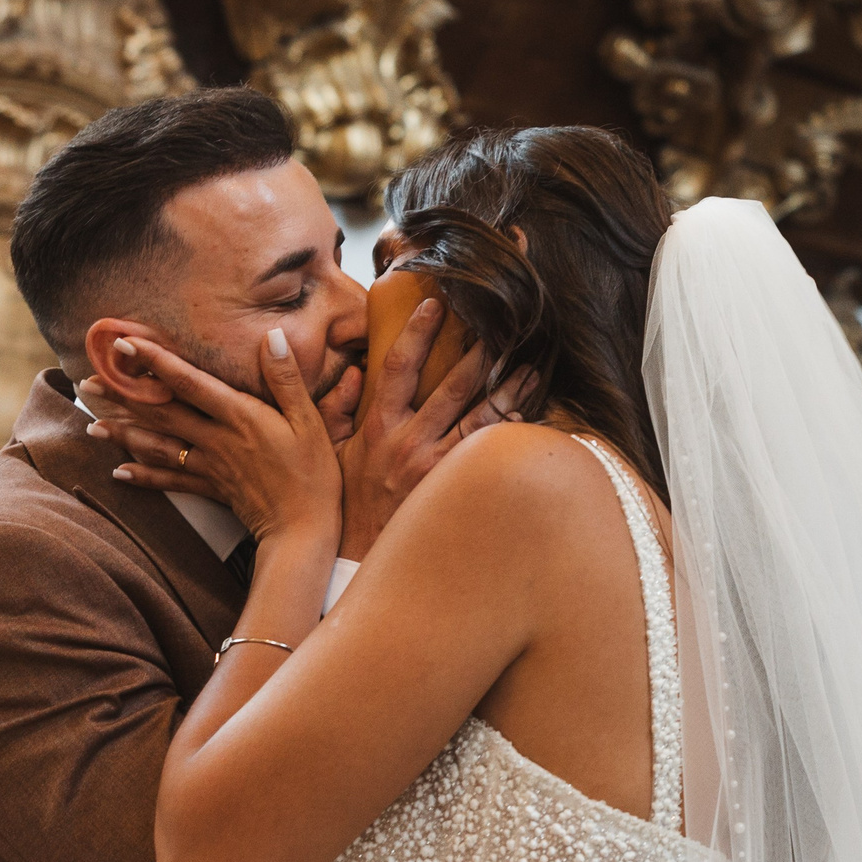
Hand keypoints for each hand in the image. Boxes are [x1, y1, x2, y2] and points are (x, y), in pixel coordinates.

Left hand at [83, 331, 341, 546]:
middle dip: (123, 397)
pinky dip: (143, 476)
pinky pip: (171, 482)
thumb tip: (270, 337)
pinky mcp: (211, 489)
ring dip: (123, 435)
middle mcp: (217, 439)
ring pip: (159, 446)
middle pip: (161, 413)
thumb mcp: (310, 421)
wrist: (304, 531)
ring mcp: (210, 466)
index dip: (155, 362)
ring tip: (92, 426)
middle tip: (88, 383)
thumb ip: (286, 379)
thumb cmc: (314, 474)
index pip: (188, 382)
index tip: (124, 345)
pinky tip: (119, 472)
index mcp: (240, 416)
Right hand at [336, 295, 533, 558]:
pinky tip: (529, 414)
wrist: (359, 556)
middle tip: (502, 327)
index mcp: (378, 426)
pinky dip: (509, 432)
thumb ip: (336, 409)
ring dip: (507, 389)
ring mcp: (434, 465)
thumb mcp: (331, 453)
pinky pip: (487, 454)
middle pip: (452, 387)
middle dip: (478, 354)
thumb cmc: (347, 502)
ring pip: (480, 419)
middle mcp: (408, 440)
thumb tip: (353, 372)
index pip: (398, 367)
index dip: (418, 333)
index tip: (434, 305)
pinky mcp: (452, 487)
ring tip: (530, 366)